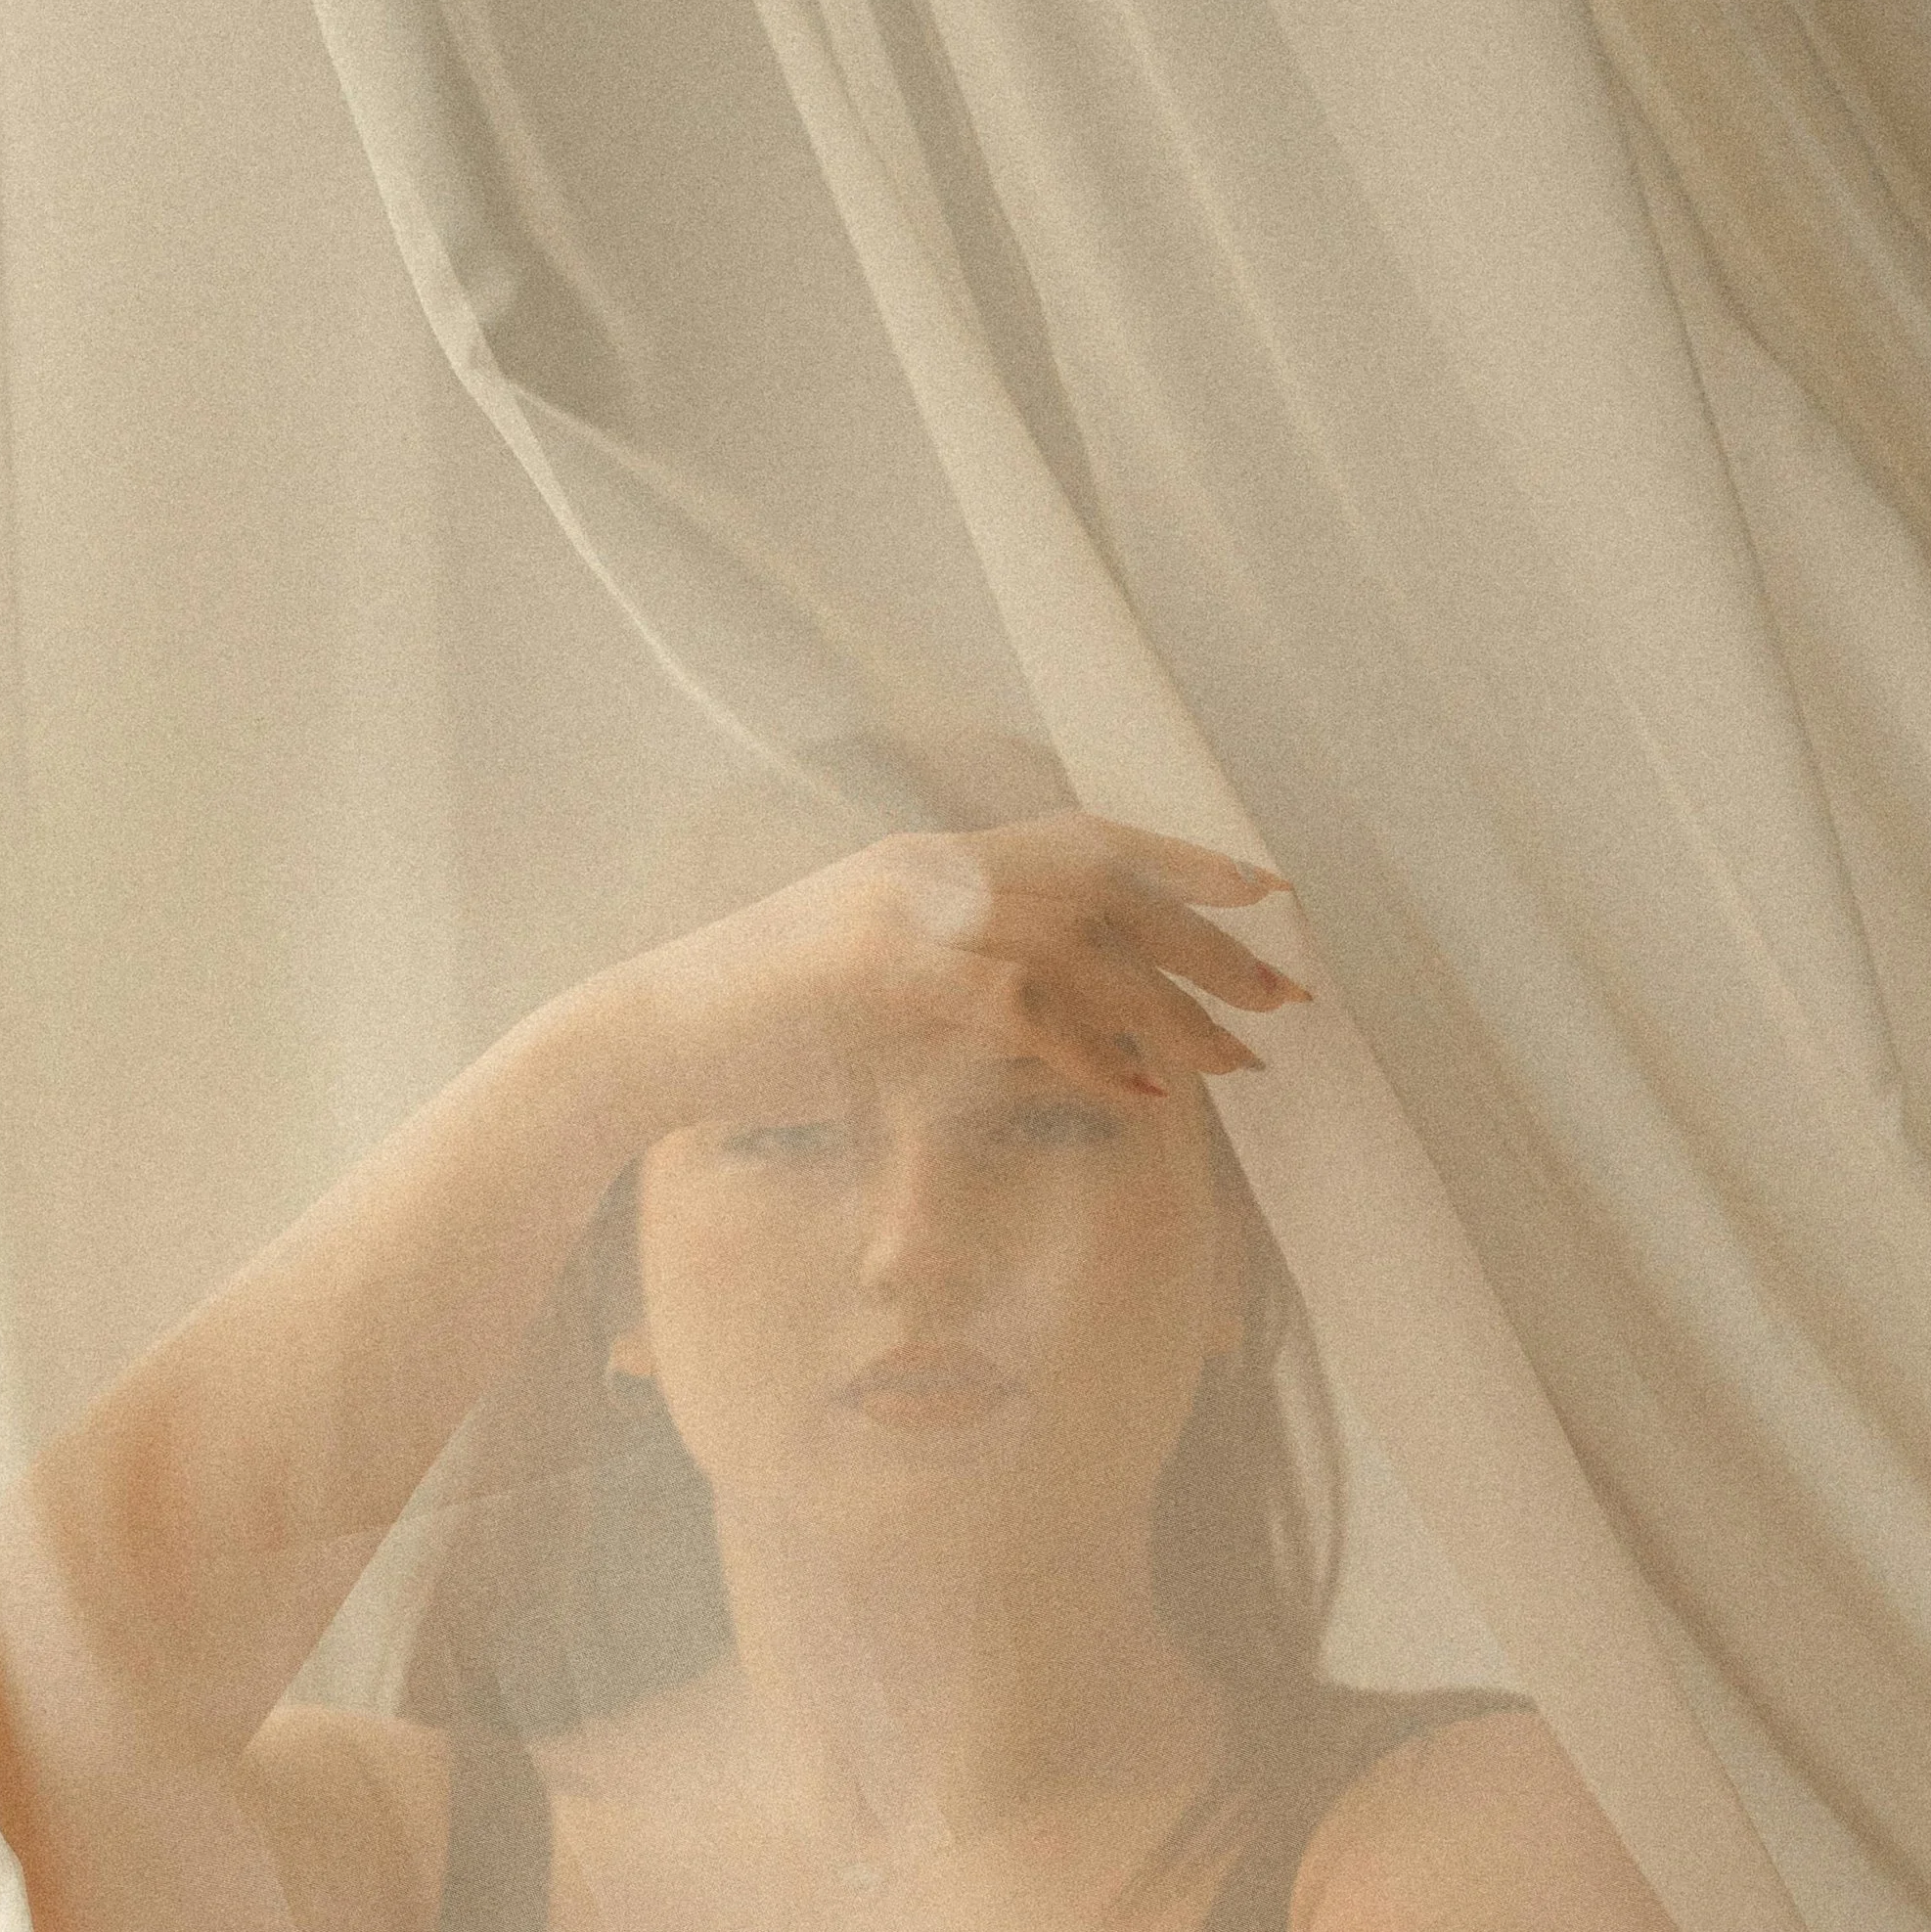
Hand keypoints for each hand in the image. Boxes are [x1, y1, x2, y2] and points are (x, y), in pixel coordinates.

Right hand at [615, 811, 1309, 1137]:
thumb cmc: (753, 1031)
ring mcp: (908, 924)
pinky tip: (1144, 1097)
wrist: (645, 1042)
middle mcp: (928, 871)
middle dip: (1208, 942)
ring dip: (1170, 1008)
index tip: (1267, 893)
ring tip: (1235, 1059)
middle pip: (1104, 887)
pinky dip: (1094, 1057)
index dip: (1186, 859)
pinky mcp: (889, 990)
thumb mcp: (867, 986)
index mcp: (930, 857)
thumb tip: (1040, 1019)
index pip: (1084, 835)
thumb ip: (954, 984)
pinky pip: (1023, 1013)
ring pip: (1081, 946)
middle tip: (1285, 995)